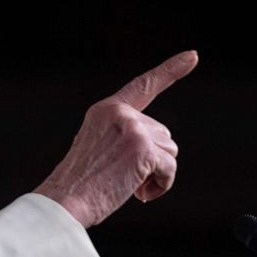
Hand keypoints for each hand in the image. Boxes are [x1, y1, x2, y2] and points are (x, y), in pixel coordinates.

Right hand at [34, 50, 198, 227]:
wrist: (64, 201)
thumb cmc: (80, 184)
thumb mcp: (98, 147)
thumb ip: (125, 136)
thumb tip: (162, 150)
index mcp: (105, 110)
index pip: (143, 86)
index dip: (171, 70)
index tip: (192, 56)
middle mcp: (119, 113)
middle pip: (162, 134)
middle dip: (152, 159)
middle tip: (125, 178)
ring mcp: (132, 128)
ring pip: (169, 151)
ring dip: (157, 174)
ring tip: (129, 186)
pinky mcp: (143, 149)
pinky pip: (170, 168)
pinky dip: (161, 185)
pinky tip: (140, 194)